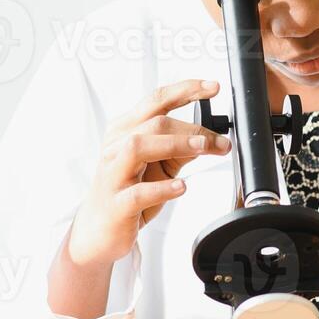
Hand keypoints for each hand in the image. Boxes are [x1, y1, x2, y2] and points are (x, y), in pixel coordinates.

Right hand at [67, 78, 231, 268]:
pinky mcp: (116, 204)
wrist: (99, 230)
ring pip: (139, 146)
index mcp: (125, 130)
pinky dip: (162, 188)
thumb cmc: (127, 191)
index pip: (156, 100)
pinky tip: (182, 187)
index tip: (213, 87)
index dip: (186, 90)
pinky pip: (138, 192)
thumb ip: (180, 150)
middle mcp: (116, 146)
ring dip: (174, 144)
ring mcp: (113, 174)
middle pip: (154, 123)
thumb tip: (212, 138)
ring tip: (201, 149)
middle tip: (219, 141)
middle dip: (192, 129)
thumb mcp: (158, 166)